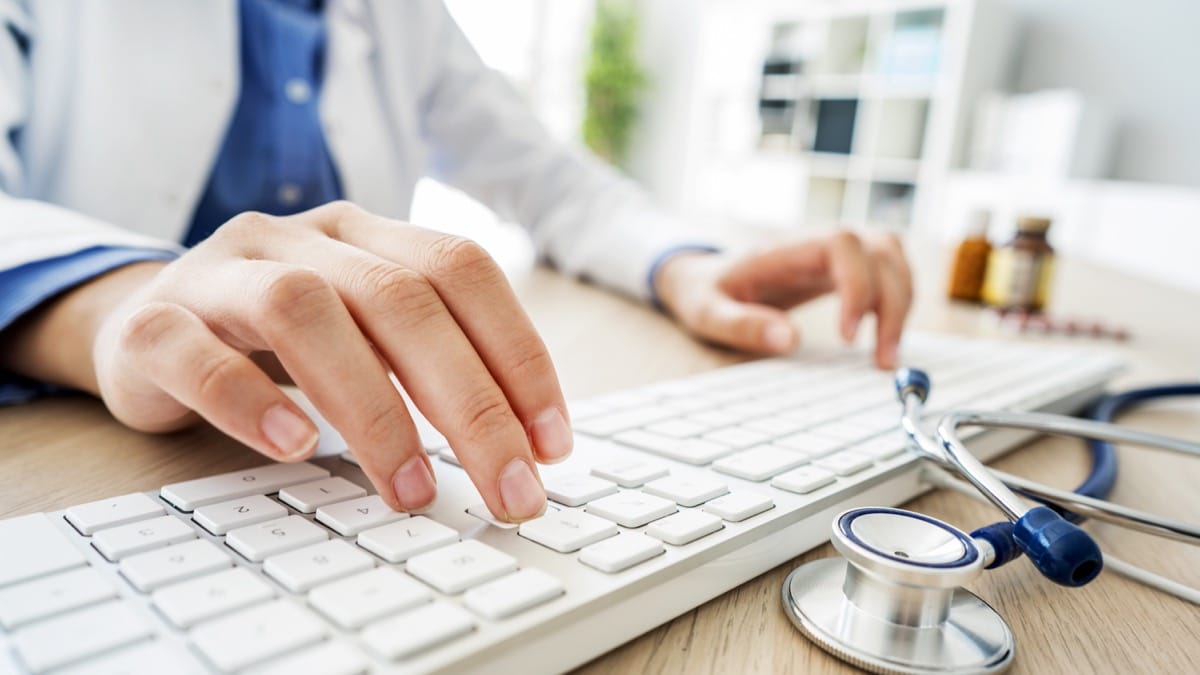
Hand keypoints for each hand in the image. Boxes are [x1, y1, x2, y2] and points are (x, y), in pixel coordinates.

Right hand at [7, 202, 568, 521]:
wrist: (145, 326)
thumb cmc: (278, 342)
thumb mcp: (365, 336)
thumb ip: (429, 365)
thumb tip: (521, 446)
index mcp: (365, 236)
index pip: (462, 269)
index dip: (518, 352)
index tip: (553, 443)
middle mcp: (300, 238)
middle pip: (401, 299)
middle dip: (472, 403)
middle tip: (509, 491)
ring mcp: (221, 272)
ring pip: (305, 310)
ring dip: (373, 408)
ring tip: (413, 489)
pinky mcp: (151, 323)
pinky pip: (192, 351)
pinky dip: (247, 400)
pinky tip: (292, 448)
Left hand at [653, 231, 911, 367]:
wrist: (706, 278)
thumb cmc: (706, 293)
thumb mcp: (707, 313)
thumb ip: (741, 325)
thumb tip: (788, 340)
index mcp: (782, 249)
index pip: (841, 244)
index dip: (857, 284)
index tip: (847, 336)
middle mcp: (815, 243)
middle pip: (879, 249)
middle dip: (891, 304)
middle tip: (881, 360)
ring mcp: (833, 254)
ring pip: (892, 257)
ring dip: (901, 305)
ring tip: (885, 356)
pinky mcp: (844, 269)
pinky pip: (888, 272)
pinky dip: (897, 302)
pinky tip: (883, 339)